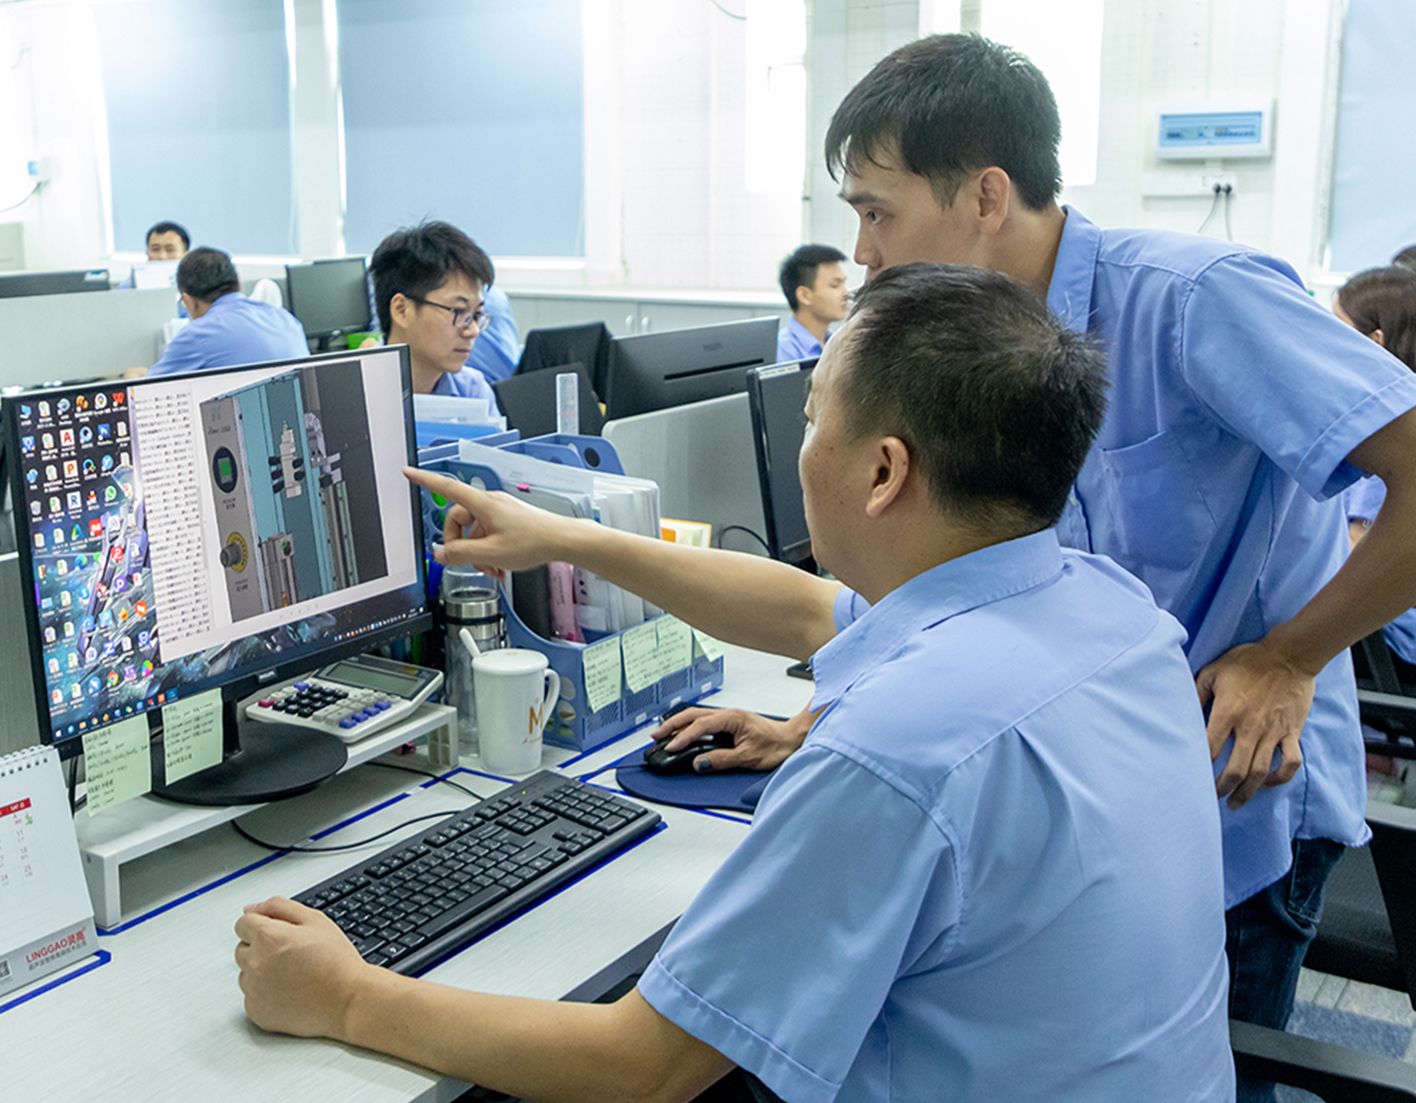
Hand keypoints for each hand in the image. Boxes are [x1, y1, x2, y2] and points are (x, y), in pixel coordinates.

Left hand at [234, 897, 371, 1038]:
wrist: (347, 999)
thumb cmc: (336, 961)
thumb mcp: (315, 920)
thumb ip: (279, 907)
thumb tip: (251, 908)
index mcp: (267, 936)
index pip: (242, 924)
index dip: (262, 926)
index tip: (278, 935)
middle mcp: (255, 963)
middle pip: (242, 949)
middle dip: (260, 948)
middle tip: (290, 955)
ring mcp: (254, 990)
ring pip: (245, 974)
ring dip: (261, 971)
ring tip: (291, 975)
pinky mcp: (256, 1012)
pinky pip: (251, 997)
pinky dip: (264, 994)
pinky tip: (288, 992)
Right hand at [402, 467, 579, 580]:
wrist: (562, 540)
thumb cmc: (534, 541)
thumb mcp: (491, 553)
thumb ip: (461, 554)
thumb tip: (441, 553)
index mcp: (482, 505)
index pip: (447, 488)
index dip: (425, 480)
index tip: (409, 472)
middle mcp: (490, 504)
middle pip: (458, 520)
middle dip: (460, 544)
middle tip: (468, 562)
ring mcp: (500, 512)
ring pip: (474, 532)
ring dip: (477, 553)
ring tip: (491, 568)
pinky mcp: (508, 521)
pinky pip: (488, 534)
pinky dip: (489, 551)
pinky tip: (499, 566)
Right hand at [650, 706, 817, 772]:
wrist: (793, 740)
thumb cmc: (777, 746)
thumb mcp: (749, 758)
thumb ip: (721, 760)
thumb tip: (698, 763)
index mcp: (732, 718)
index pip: (700, 726)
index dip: (683, 737)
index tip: (670, 748)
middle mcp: (728, 714)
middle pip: (693, 715)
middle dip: (672, 725)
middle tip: (655, 736)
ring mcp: (728, 718)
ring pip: (697, 717)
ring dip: (679, 724)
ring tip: (663, 734)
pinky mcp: (730, 724)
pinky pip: (704, 722)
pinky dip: (690, 727)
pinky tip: (684, 734)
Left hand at [1195, 640, 1313, 809]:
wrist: (1290, 655)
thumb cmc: (1248, 661)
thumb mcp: (1213, 671)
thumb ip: (1196, 693)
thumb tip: (1182, 712)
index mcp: (1227, 712)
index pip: (1209, 749)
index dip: (1199, 767)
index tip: (1190, 777)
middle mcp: (1250, 727)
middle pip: (1236, 770)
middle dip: (1222, 789)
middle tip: (1213, 798)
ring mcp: (1273, 732)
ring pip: (1261, 772)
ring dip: (1248, 792)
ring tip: (1236, 802)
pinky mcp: (1292, 732)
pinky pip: (1290, 762)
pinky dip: (1281, 778)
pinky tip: (1269, 782)